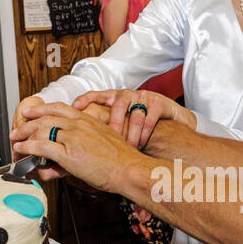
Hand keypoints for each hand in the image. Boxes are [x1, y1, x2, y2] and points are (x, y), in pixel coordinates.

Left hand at [10, 102, 143, 193]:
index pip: (59, 108)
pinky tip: (23, 149)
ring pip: (41, 130)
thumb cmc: (121, 160)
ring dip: (24, 135)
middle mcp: (78, 125)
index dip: (42, 108)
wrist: (129, 169)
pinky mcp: (68, 153)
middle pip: (46, 117)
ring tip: (16, 140)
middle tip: (18, 128)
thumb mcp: (103, 143)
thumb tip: (74, 152)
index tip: (32, 111)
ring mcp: (73, 137)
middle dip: (28, 123)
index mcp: (87, 120)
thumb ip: (85, 144)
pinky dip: (28, 147)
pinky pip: (42, 146)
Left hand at [73, 88, 192, 149]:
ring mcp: (142, 98)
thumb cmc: (136, 123)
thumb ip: (101, 126)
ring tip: (130, 148)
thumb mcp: (117, 122)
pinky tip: (141, 144)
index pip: (96, 95)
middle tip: (111, 139)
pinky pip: (149, 119)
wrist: (167, 118)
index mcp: (112, 97)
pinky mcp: (158, 102)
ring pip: (135, 115)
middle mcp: (126, 95)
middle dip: (114, 124)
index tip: (75, 106)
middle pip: (117, 106)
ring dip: (132, 134)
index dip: (86, 99)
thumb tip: (79, 139)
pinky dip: (145, 134)